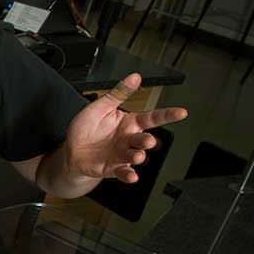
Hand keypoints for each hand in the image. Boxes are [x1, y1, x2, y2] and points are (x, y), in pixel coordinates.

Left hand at [64, 73, 188, 183]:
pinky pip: (124, 172)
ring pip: (136, 156)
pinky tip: (132, 176)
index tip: (181, 112)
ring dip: (138, 156)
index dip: (167, 115)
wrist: (72, 151)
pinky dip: (128, 175)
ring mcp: (122, 155)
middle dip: (147, 141)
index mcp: (130, 123)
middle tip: (147, 141)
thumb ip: (118, 93)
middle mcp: (129, 140)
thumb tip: (134, 77)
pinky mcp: (113, 168)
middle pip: (144, 140)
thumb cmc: (87, 128)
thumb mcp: (100, 107)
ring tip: (136, 156)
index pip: (152, 117)